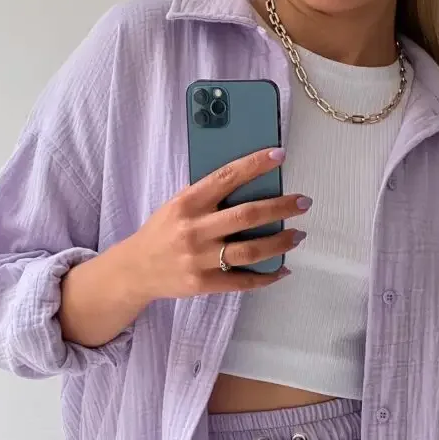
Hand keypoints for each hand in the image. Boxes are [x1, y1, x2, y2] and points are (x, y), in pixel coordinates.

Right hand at [126, 148, 309, 301]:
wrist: (135, 270)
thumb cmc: (161, 232)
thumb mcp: (176, 206)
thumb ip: (206, 196)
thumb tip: (248, 182)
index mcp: (187, 203)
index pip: (226, 178)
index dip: (255, 165)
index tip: (279, 156)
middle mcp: (194, 230)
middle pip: (247, 215)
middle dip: (281, 207)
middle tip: (303, 202)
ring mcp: (199, 259)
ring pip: (251, 250)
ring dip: (281, 242)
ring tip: (298, 234)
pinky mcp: (204, 283)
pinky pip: (243, 282)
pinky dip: (267, 276)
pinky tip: (282, 269)